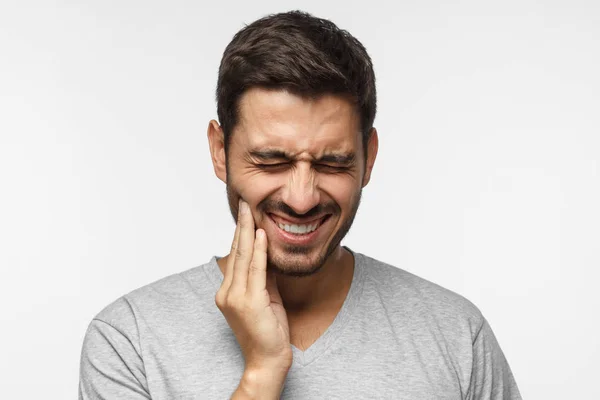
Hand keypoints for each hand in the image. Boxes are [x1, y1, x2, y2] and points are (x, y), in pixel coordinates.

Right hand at [215, 199, 292, 374]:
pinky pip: (255, 270)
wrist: (268, 361)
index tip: (245, 213)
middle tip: (244, 202)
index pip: (235, 256)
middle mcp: (227, 293)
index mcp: (228, 292)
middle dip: (241, 225)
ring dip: (248, 230)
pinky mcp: (250, 302)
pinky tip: (260, 234)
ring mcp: (236, 298)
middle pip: (236, 252)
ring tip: (250, 210)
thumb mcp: (266, 298)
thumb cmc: (268, 332)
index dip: (240, 233)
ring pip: (243, 257)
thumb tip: (268, 253)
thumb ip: (263, 277)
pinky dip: (258, 250)